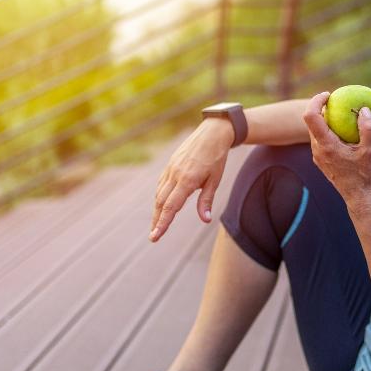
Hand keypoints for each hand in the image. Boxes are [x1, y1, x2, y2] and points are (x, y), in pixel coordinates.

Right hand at [150, 119, 232, 241]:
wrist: (212, 133)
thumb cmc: (217, 157)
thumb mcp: (215, 180)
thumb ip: (206, 200)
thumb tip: (205, 220)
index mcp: (187, 180)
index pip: (171, 206)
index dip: (163, 223)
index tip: (155, 236)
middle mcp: (175, 175)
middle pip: (161, 203)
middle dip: (157, 221)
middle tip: (154, 237)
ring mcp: (171, 169)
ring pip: (159, 194)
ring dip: (157, 211)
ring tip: (157, 225)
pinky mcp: (170, 165)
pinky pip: (161, 184)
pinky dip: (160, 197)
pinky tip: (161, 205)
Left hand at [303, 91, 370, 204]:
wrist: (358, 197)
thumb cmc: (365, 175)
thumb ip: (368, 129)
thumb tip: (363, 109)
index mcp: (326, 145)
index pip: (311, 116)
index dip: (316, 101)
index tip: (328, 94)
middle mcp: (317, 150)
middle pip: (311, 122)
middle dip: (321, 108)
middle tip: (336, 100)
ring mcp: (317, 156)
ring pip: (315, 131)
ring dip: (325, 120)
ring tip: (341, 114)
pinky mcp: (321, 160)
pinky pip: (321, 140)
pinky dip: (329, 131)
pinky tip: (344, 131)